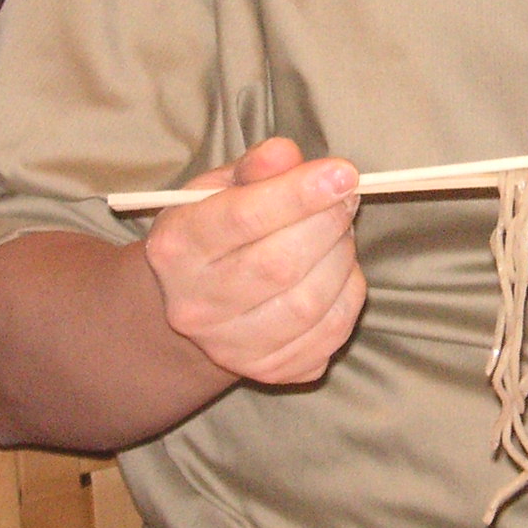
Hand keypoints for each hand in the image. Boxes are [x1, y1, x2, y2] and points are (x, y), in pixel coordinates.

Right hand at [140, 137, 366, 384]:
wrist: (191, 305)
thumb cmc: (213, 231)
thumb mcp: (218, 189)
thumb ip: (253, 168)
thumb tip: (287, 156)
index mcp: (178, 247)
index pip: (241, 219)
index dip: (298, 194)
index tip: (343, 172)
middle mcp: (196, 305)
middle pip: (281, 264)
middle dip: (329, 223)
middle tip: (345, 196)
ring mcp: (232, 347)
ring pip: (310, 302)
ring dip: (342, 258)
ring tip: (338, 233)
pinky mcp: (270, 371)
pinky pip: (331, 332)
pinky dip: (349, 294)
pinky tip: (338, 272)